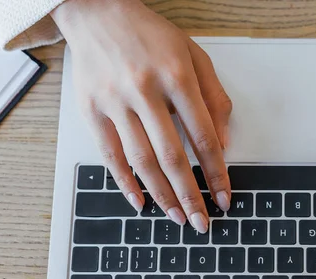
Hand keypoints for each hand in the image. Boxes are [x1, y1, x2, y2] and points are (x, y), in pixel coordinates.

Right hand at [51, 0, 232, 231]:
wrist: (98, 11)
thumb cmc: (152, 35)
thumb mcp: (195, 55)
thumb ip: (215, 98)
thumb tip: (223, 143)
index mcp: (177, 76)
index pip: (204, 136)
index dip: (216, 172)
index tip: (225, 196)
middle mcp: (145, 91)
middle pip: (172, 156)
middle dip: (190, 195)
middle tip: (201, 221)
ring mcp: (115, 102)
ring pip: (141, 160)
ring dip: (161, 194)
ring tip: (176, 216)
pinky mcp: (91, 110)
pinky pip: (109, 154)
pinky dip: (125, 182)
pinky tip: (139, 202)